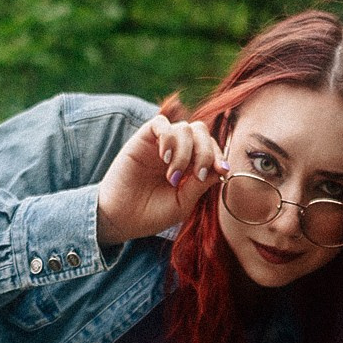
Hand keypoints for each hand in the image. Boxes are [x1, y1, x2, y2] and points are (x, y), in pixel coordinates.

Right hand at [96, 114, 227, 245]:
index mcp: (190, 166)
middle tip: (198, 174)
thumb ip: (200, 185)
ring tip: (173, 176)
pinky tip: (165, 158)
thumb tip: (222, 168)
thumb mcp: (182, 203)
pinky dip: (168, 137)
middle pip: (201, 131)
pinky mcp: (143, 139)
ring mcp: (160, 144)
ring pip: (185, 128)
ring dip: (185, 152)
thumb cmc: (150, 214)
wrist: (120, 218)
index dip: (219, 156)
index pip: (211, 148)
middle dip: (206, 151)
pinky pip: (161, 124)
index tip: (221, 170)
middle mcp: (177, 151)